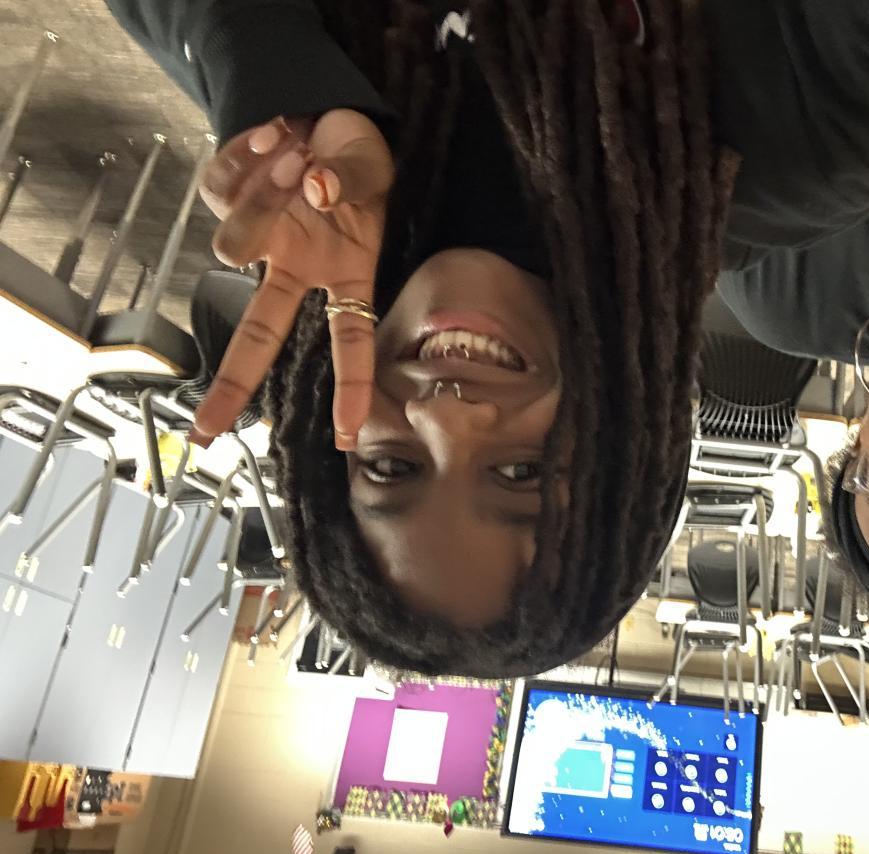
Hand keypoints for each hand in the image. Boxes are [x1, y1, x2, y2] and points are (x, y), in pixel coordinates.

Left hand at [193, 109, 393, 449]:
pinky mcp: (225, 200)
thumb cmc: (356, 154)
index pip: (350, 339)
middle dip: (233, 382)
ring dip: (267, 191)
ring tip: (296, 149)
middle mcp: (296, 267)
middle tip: (205, 430)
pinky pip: (221, 186)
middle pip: (260, 333)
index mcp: (346, 273)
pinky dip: (245, 156)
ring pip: (238, 240)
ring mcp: (257, 239)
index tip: (349, 435)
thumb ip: (349, 182)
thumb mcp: (370, 167)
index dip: (352, 387)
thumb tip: (315, 192)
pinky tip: (272, 136)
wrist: (320, 110)